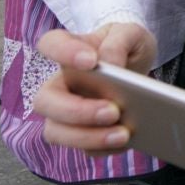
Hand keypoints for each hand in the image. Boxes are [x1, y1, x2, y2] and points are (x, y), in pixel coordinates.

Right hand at [34, 23, 157, 154]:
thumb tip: (111, 65)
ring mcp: (67, 113)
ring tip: (124, 133)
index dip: (63, 53)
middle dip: (76, 111)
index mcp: (71, 51)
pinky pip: (83, 149)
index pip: (50, 44)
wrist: (139, 76)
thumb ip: (120, 42)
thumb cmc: (127, 49)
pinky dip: (104, 148)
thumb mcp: (132, 35)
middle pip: (45, 101)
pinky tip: (127, 140)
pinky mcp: (82, 134)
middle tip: (113, 110)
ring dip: (88, 137)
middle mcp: (61, 84)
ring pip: (57, 132)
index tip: (90, 61)